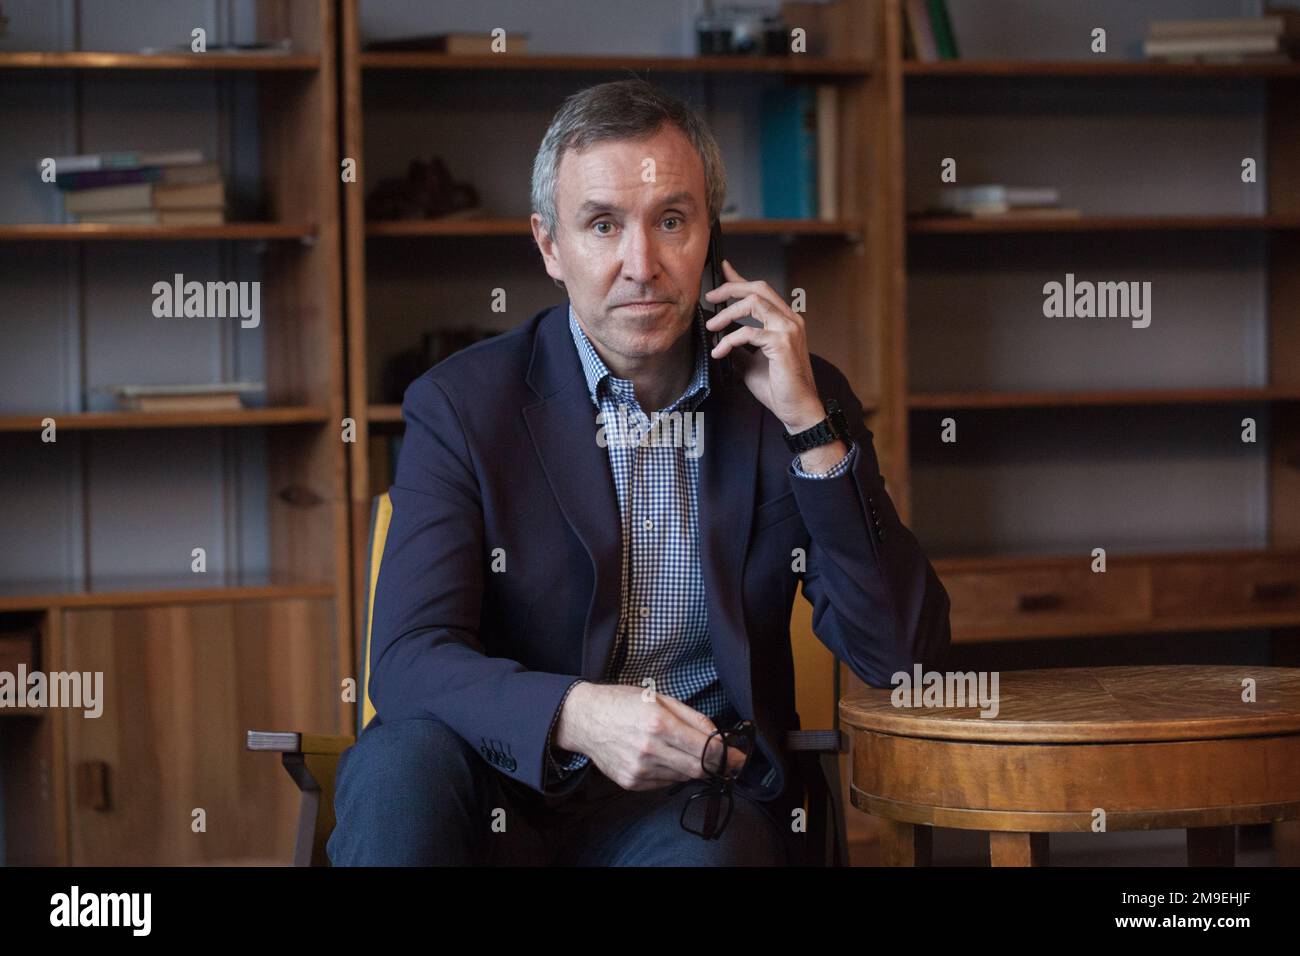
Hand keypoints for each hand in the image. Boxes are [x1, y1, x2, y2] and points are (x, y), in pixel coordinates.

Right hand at [554, 683, 745, 790]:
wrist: (584, 719)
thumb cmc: (622, 703)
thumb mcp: (660, 698)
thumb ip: (693, 718)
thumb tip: (719, 736)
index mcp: (659, 724)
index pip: (706, 749)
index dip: (728, 756)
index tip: (740, 758)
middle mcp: (650, 750)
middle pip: (699, 769)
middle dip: (718, 767)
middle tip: (729, 762)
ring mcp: (639, 770)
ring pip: (683, 777)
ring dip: (692, 767)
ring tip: (682, 750)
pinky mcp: (632, 783)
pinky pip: (665, 782)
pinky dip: (672, 772)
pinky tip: (662, 757)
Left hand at [703, 259, 826, 431]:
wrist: (797, 408)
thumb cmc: (779, 387)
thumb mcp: (751, 362)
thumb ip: (739, 346)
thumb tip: (719, 338)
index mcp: (785, 321)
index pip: (761, 291)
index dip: (740, 278)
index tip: (723, 270)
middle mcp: (790, 320)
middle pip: (758, 288)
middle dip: (730, 288)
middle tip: (710, 297)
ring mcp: (788, 329)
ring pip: (753, 303)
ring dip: (727, 312)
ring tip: (712, 326)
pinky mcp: (782, 343)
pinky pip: (748, 332)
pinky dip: (729, 340)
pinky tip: (719, 352)